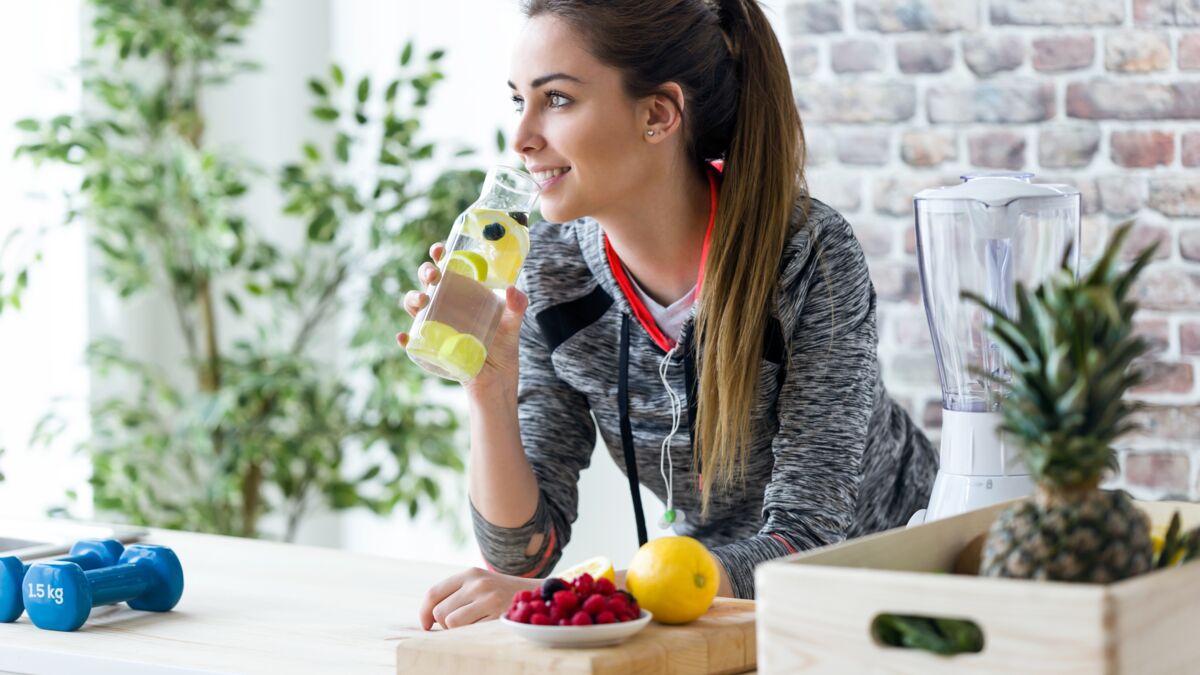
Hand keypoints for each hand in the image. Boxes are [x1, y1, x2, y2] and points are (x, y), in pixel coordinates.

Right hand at [395, 242, 528, 393]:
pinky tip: (403, 337)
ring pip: (415, 307)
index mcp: (463, 292)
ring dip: (412, 300)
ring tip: (422, 301)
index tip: (440, 250)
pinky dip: (405, 338)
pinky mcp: (431, 346)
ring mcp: (436, 325)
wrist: (496, 377)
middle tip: (435, 276)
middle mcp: (446, 305)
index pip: (448, 267)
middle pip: (428, 283)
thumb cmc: (503, 344)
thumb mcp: (513, 324)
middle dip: (426, 273)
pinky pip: (412, 341)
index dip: (440, 255)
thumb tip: (513, 289)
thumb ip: (517, 306)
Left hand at [419, 567, 540, 629]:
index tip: (426, 626)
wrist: (537, 597)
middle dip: (444, 624)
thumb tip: (427, 617)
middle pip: (439, 612)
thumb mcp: (479, 584)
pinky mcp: (498, 615)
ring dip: (457, 631)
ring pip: (451, 623)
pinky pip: (469, 632)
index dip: (424, 612)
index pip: (433, 593)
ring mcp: (488, 598)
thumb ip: (455, 594)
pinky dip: (472, 634)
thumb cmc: (501, 595)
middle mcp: (478, 583)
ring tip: (472, 625)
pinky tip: (484, 628)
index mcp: (469, 573)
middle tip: (458, 625)